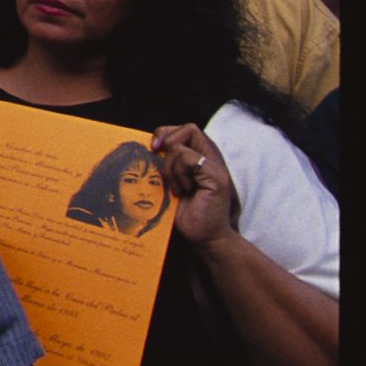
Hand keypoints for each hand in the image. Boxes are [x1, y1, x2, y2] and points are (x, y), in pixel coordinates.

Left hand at [151, 121, 236, 246]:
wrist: (203, 238)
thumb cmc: (185, 213)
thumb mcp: (170, 183)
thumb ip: (166, 164)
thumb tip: (149, 146)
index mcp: (201, 158)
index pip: (185, 129)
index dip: (166, 133)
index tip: (153, 148)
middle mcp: (211, 159)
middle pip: (189, 128)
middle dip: (167, 140)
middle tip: (158, 156)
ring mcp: (215, 167)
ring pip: (181, 146)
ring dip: (170, 167)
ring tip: (177, 188)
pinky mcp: (217, 177)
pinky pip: (188, 159)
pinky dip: (178, 174)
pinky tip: (183, 192)